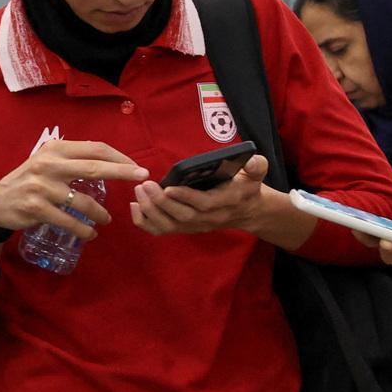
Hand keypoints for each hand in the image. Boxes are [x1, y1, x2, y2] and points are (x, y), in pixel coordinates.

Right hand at [0, 140, 148, 241]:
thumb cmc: (29, 181)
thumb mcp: (48, 162)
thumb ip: (74, 160)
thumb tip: (112, 163)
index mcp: (55, 149)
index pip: (95, 148)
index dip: (119, 157)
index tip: (137, 167)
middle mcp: (48, 164)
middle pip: (94, 167)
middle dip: (123, 172)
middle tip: (143, 178)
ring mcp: (41, 186)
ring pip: (84, 201)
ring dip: (100, 213)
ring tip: (107, 220)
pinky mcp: (36, 208)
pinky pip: (69, 221)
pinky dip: (84, 230)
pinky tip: (90, 234)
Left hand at [130, 154, 276, 235]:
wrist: (246, 211)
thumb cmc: (247, 188)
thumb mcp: (256, 174)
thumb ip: (257, 166)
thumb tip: (252, 161)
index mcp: (225, 203)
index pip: (204, 204)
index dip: (185, 197)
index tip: (169, 186)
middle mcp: (209, 219)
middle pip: (182, 216)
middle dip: (161, 202)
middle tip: (145, 185)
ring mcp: (195, 226)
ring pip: (169, 226)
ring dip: (150, 211)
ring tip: (139, 192)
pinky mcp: (184, 229)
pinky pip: (162, 230)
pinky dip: (145, 222)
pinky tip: (134, 206)